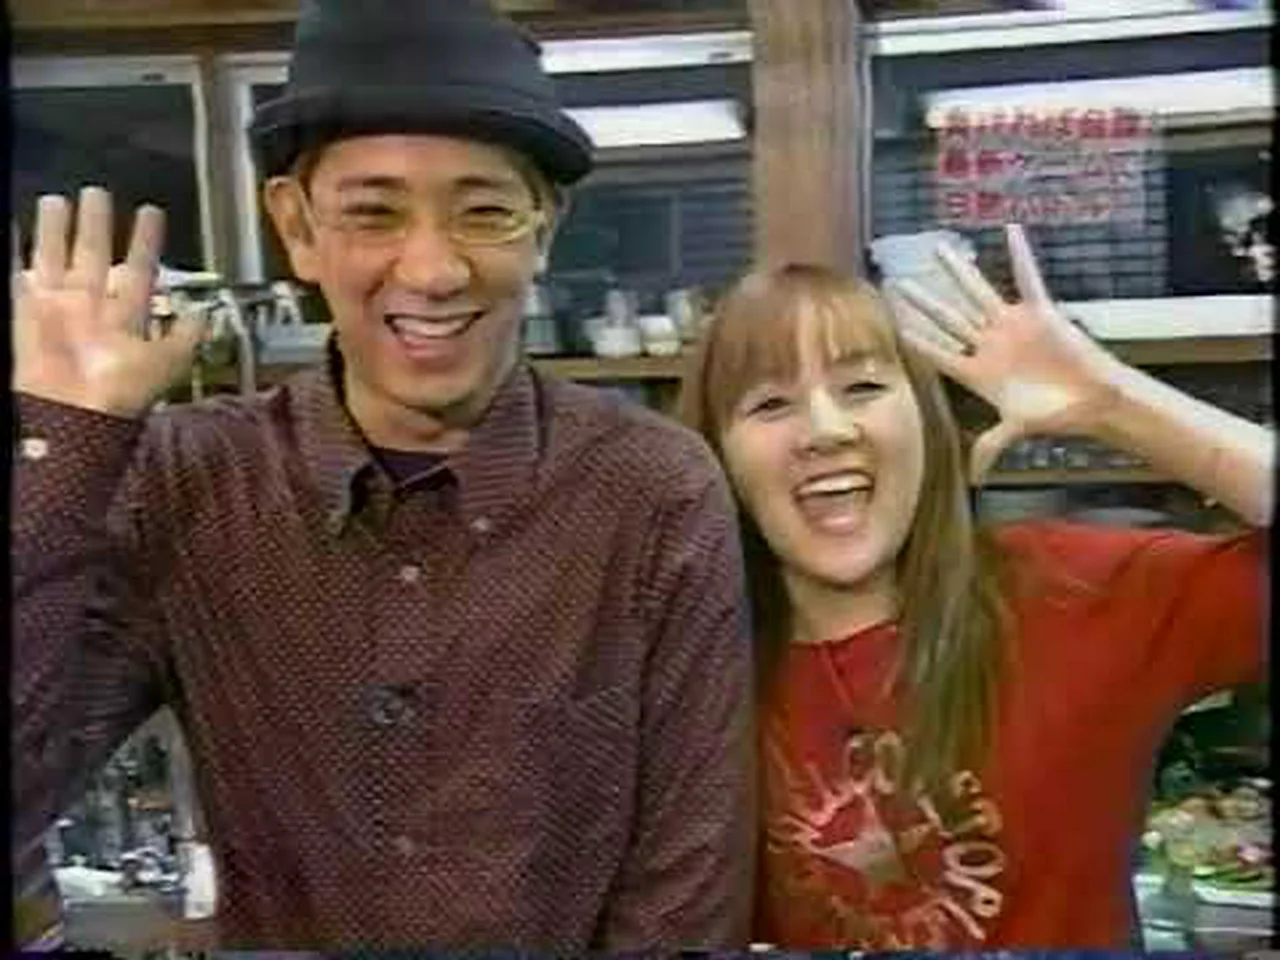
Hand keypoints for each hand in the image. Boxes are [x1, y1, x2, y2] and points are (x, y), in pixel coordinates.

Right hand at [12, 187, 205, 417]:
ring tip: (59, 198)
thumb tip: (203, 313)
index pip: (140, 269)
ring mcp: (58, 306)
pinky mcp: (28, 309)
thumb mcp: (168, 363)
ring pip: (58, 256)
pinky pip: (19, 273)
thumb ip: (186, 337)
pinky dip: (16, 248)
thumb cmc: (122, 391)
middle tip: (98, 192)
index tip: (151, 212)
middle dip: (98, 225)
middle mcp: (93, 306)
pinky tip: (13, 224)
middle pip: (95, 255)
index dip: (146, 241)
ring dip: (58, 228)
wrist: (77, 410)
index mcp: (126, 315)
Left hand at [884, 223, 1131, 482]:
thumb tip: (974, 478)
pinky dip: (1021, 255)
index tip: (892, 325)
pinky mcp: (1040, 312)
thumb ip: (992, 446)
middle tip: (898, 281)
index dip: (917, 339)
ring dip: (959, 272)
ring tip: (938, 249)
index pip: (939, 353)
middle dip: (924, 301)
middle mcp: (990, 345)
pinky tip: (1010, 232)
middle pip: (949, 318)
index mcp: (978, 372)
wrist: (1093, 400)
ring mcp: (1012, 327)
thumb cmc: (1055, 414)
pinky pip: (1028, 278)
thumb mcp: (1016, 429)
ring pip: (978, 293)